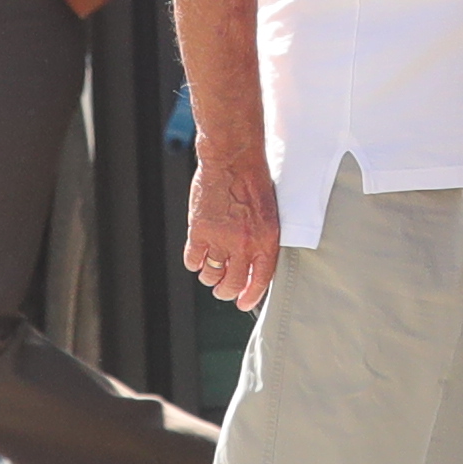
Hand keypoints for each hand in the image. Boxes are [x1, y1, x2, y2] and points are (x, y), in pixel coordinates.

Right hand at [184, 145, 280, 310]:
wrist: (234, 160)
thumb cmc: (254, 183)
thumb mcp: (269, 215)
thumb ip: (262, 242)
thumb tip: (254, 266)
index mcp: (266, 241)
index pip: (260, 280)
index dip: (250, 296)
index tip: (243, 303)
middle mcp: (244, 244)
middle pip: (232, 283)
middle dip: (226, 291)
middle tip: (223, 290)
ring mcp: (220, 239)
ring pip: (211, 275)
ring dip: (210, 278)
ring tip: (211, 272)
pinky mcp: (199, 231)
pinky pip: (193, 260)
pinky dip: (194, 262)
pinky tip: (198, 257)